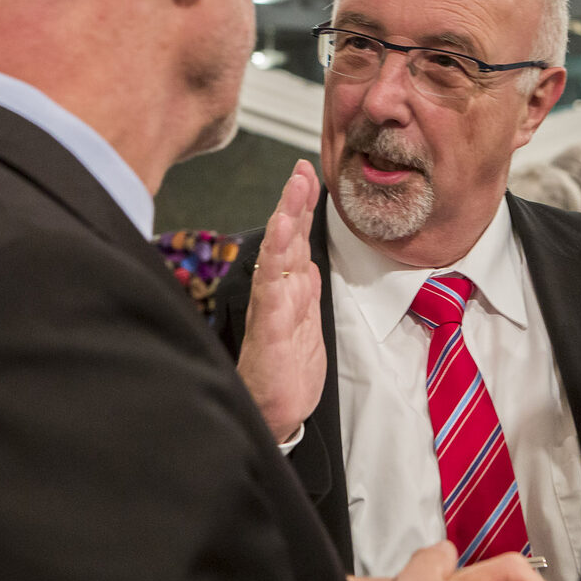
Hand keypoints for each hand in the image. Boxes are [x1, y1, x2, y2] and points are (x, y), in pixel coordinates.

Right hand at [236, 160, 323, 441]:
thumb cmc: (287, 370)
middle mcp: (279, 291)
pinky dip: (276, 255)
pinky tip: (281, 232)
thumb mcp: (307, 323)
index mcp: (291, 288)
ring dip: (288, 215)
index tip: (307, 173)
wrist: (275, 413)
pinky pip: (273, 284)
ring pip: (280, 252)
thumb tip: (309, 261)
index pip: (297, 238)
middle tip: (302, 167)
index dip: (302, 205)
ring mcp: (273, 305)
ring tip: (295, 186)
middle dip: (296, 199)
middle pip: (289, 236)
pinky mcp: (272, 325)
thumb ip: (305, 290)